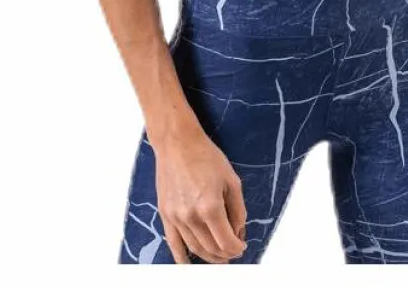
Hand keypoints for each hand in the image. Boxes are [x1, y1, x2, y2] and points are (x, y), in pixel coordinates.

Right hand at [153, 126, 247, 263]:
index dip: (237, 248)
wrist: (177, 143)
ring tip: (219, 255)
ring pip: (195, 249)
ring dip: (209, 256)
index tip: (242, 245)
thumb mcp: (231, 180)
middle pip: (211, 249)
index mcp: (210, 207)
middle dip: (225, 254)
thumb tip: (239, 231)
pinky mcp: (165, 214)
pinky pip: (173, 244)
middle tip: (233, 250)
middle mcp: (191, 216)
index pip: (226, 243)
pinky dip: (182, 258)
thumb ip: (238, 209)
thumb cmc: (205, 156)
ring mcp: (176, 217)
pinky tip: (190, 264)